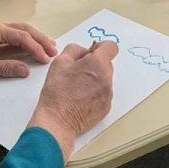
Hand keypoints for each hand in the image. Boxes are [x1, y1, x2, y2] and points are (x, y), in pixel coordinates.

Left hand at [0, 22, 56, 77]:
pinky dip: (28, 40)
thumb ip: (6, 67)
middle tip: (54, 51)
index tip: (46, 58)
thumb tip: (26, 70)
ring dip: (37, 38)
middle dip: (41, 39)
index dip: (36, 47)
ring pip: (23, 30)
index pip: (22, 37)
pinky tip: (35, 46)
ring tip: (50, 47)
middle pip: (26, 29)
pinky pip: (17, 34)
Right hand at [29, 41, 117, 160]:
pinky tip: (80, 99)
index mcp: (97, 64)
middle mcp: (107, 78)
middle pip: (107, 64)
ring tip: (77, 88)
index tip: (91, 53)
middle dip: (95, 65)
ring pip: (105, 79)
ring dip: (95, 79)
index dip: (100, 47)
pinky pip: (103, 94)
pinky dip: (95, 93)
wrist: (57, 121)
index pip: (111, 47)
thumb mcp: (60, 62)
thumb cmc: (57, 92)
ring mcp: (108, 94)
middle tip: (78, 72)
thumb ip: (75, 50)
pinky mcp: (106, 107)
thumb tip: (84, 51)